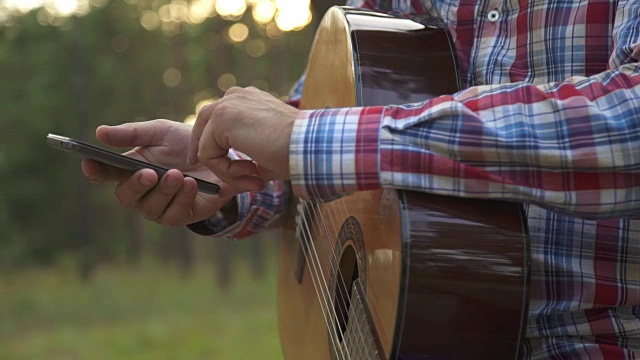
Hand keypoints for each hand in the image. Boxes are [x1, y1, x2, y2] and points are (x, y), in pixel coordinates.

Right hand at [81, 119, 238, 226]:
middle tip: (149, 172)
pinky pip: (174, 215)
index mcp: (132, 168)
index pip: (106, 173)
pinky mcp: (180, 215)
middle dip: (136, 184)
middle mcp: (142, 191)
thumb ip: (133, 134)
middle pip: (126, 195)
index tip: (89, 163)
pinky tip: (191, 184)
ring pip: (150, 207)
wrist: (221, 157)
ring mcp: (160, 206)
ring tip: (177, 174)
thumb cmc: (186, 144)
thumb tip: (99, 132)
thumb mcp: (161, 132)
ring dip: (164, 190)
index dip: (95, 170)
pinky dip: (182, 199)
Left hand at [187, 87, 299, 191]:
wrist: (308, 145)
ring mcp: (226, 104)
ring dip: (226, 171)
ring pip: (205, 145)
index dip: (221, 152)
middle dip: (208, 156)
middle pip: (203, 126)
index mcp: (248, 100)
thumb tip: (233, 181)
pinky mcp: (221, 118)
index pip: (218, 123)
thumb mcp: (265, 154)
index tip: (241, 173)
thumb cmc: (295, 151)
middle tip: (221, 177)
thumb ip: (246, 160)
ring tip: (254, 179)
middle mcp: (235, 96)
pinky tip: (253, 172)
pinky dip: (227, 172)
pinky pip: (208, 154)